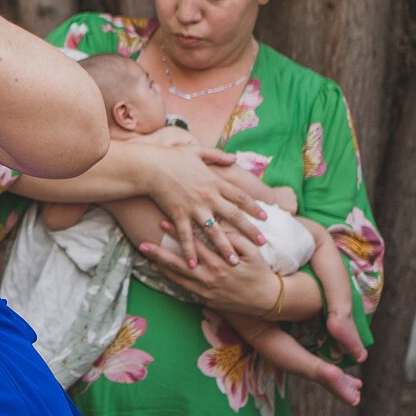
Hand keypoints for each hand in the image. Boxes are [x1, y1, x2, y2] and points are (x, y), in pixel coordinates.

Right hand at [132, 143, 265, 265]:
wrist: (150, 166)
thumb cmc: (171, 157)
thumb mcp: (197, 151)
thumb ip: (217, 155)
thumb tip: (234, 158)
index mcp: (214, 182)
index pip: (240, 197)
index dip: (254, 207)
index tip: (266, 217)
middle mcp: (208, 197)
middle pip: (234, 217)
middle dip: (249, 230)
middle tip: (262, 243)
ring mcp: (194, 208)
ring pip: (214, 232)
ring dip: (225, 247)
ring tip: (234, 261)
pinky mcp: (178, 216)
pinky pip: (186, 237)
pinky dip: (190, 251)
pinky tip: (194, 264)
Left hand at [139, 233, 279, 315]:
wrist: (266, 300)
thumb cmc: (260, 273)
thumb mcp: (252, 253)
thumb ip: (236, 239)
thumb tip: (220, 227)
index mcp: (220, 263)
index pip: (194, 244)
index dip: (178, 233)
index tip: (164, 222)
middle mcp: (209, 277)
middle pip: (179, 263)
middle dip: (160, 253)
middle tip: (143, 244)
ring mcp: (206, 290)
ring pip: (178, 277)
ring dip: (162, 267)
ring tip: (147, 257)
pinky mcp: (206, 299)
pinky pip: (184, 288)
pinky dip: (172, 280)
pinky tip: (162, 273)